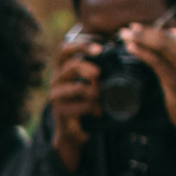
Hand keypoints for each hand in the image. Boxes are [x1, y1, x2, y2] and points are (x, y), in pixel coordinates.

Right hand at [48, 34, 100, 169]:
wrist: (73, 130)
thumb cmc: (85, 101)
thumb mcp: (90, 82)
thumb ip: (97, 67)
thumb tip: (118, 49)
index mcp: (63, 69)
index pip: (65, 49)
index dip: (81, 44)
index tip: (101, 46)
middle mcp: (57, 80)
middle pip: (71, 65)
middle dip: (89, 66)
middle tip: (100, 73)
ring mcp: (57, 97)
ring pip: (77, 88)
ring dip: (94, 91)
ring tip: (101, 96)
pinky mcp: (61, 112)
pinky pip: (81, 107)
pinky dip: (93, 108)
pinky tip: (98, 112)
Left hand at [124, 20, 175, 148]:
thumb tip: (174, 32)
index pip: (171, 36)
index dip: (151, 30)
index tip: (133, 27)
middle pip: (166, 39)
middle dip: (144, 33)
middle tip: (125, 30)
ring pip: (162, 48)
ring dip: (141, 41)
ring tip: (125, 38)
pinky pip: (159, 64)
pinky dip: (144, 54)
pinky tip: (132, 50)